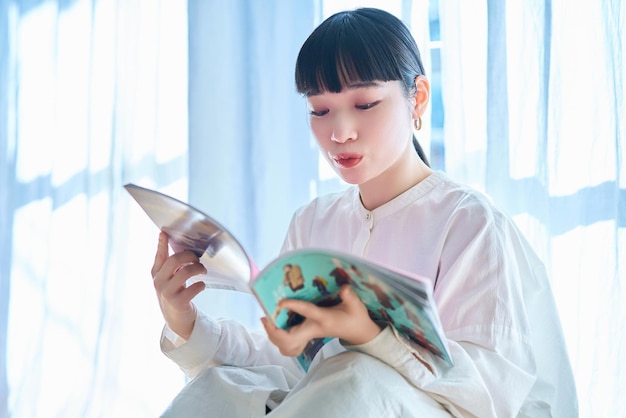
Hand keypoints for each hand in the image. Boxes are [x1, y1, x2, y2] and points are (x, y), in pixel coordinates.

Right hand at [151, 232, 206, 338]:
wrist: (177, 319)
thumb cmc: (175, 293)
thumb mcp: (169, 279)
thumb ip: (172, 265)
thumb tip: (184, 247)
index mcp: (156, 274)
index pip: (159, 256)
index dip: (161, 244)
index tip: (164, 232)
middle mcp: (159, 282)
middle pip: (175, 260)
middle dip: (189, 256)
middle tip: (197, 259)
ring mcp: (167, 293)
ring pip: (185, 272)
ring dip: (198, 269)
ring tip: (203, 271)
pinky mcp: (178, 302)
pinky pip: (194, 288)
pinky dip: (201, 285)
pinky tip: (201, 285)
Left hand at [261, 285, 381, 356]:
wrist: (358, 332)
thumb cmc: (355, 317)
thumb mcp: (357, 306)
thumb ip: (350, 297)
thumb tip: (344, 288)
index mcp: (323, 319)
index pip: (307, 313)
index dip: (293, 306)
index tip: (281, 301)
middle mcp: (313, 330)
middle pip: (289, 340)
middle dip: (274, 331)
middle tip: (266, 316)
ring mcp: (309, 336)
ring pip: (286, 346)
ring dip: (274, 336)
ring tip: (267, 320)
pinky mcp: (306, 337)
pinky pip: (288, 346)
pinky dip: (279, 340)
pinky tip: (275, 327)